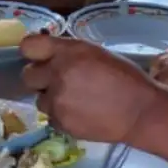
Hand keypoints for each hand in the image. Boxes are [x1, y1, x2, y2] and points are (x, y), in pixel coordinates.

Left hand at [20, 34, 159, 144]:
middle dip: (40, 77)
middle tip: (56, 81)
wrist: (140, 111)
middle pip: (27, 75)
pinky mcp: (60, 122)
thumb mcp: (96, 53)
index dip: (33, 52)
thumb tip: (50, 54)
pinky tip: (80, 112)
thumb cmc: (125, 77)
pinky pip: (51, 116)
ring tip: (74, 100)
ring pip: (39, 98)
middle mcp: (58, 73)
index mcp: (68, 51)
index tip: (38, 57)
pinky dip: (62, 115)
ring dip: (52, 98)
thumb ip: (70, 52)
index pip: (29, 46)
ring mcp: (57, 100)